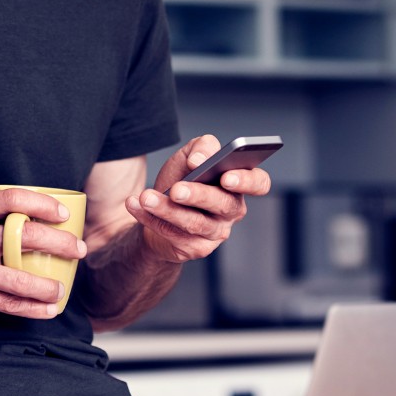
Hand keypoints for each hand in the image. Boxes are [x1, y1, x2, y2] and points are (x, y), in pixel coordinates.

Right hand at [0, 189, 87, 317]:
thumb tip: (23, 219)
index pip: (13, 199)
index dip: (42, 204)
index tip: (62, 213)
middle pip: (25, 237)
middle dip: (60, 243)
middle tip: (78, 249)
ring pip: (21, 277)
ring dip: (49, 285)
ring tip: (63, 288)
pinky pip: (7, 303)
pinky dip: (31, 308)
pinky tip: (47, 310)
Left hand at [125, 135, 272, 263]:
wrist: (157, 207)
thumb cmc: (182, 178)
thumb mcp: (191, 155)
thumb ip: (202, 147)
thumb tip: (200, 159)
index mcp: (237, 184)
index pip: (259, 183)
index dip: (247, 181)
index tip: (226, 176)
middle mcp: (232, 209)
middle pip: (223, 204)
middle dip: (198, 195)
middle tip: (176, 189)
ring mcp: (216, 232)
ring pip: (194, 223)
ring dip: (167, 209)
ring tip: (146, 197)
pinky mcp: (196, 248)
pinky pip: (173, 234)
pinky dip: (150, 218)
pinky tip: (136, 204)